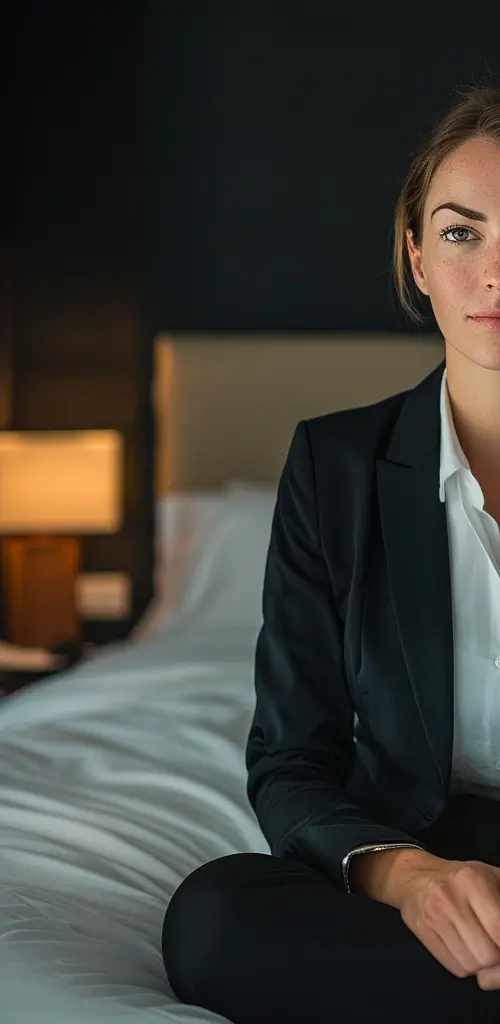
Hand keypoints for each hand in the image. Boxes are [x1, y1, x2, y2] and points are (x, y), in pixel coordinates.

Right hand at [399, 858, 499, 989]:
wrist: (415, 877)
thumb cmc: (463, 880)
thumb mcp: (492, 877)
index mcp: (472, 879)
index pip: (498, 929)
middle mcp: (450, 898)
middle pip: (487, 955)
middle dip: (495, 955)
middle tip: (493, 941)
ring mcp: (433, 916)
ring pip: (471, 966)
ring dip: (480, 962)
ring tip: (478, 942)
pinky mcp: (423, 932)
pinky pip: (456, 968)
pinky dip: (464, 964)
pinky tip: (462, 946)